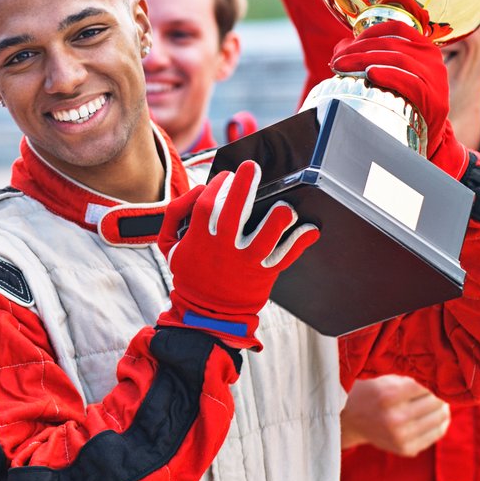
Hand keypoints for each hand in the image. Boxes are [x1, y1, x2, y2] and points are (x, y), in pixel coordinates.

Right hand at [157, 160, 319, 350]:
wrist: (206, 312)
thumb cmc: (190, 272)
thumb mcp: (168, 245)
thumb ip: (175, 214)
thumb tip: (197, 190)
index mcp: (199, 238)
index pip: (207, 204)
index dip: (217, 186)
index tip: (227, 175)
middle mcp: (223, 247)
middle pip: (234, 212)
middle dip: (243, 186)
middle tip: (252, 167)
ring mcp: (245, 261)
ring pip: (264, 238)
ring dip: (276, 221)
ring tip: (284, 206)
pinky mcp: (264, 273)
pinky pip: (284, 257)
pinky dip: (299, 243)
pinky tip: (311, 229)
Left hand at [329, 20, 467, 177]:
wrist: (428, 133)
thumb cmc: (404, 100)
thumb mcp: (392, 74)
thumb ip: (370, 57)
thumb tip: (341, 47)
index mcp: (423, 47)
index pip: (397, 27)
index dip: (370, 32)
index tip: (347, 43)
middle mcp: (432, 59)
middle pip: (390, 45)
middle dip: (357, 50)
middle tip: (335, 61)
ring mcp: (435, 78)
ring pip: (397, 60)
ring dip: (364, 61)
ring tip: (341, 68)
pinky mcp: (433, 99)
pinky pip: (410, 82)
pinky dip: (388, 75)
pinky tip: (370, 74)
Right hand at [341, 375, 449, 454]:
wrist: (350, 421)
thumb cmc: (369, 395)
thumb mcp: (382, 380)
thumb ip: (408, 381)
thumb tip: (438, 385)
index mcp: (388, 396)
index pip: (427, 387)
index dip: (433, 383)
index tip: (436, 382)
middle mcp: (394, 418)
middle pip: (435, 403)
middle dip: (440, 396)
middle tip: (441, 392)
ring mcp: (400, 436)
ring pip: (439, 420)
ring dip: (443, 410)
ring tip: (442, 404)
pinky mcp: (406, 448)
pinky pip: (435, 435)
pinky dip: (440, 425)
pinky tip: (440, 418)